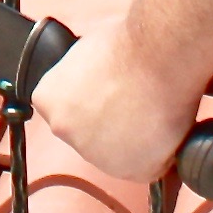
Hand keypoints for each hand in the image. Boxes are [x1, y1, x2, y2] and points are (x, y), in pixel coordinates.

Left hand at [29, 36, 190, 188]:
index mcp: (47, 100)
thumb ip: (81, 79)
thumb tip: (96, 85)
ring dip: (134, 138)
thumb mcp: (87, 53)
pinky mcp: (133, 170)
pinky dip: (160, 153)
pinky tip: (165, 127)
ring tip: (153, 109)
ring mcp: (97, 155)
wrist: (161, 55)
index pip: (66, 110)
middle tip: (133, 100)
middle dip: (110, 122)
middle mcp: (65, 131)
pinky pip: (148, 166)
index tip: (108, 92)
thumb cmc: (129, 43)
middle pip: (89, 134)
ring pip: (119, 152)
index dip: (91, 101)